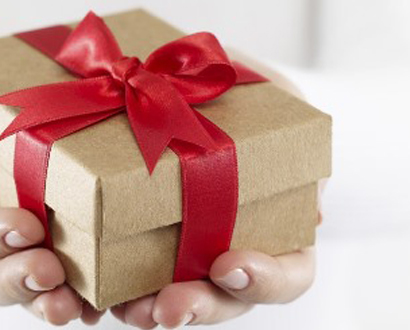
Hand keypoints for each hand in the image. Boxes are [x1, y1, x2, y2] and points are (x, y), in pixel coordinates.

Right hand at [0, 79, 104, 325]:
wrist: (10, 96)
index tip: (24, 226)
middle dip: (14, 279)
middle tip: (49, 270)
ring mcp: (7, 258)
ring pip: (19, 293)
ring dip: (43, 301)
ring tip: (71, 303)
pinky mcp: (47, 258)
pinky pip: (56, 290)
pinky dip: (78, 300)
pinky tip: (96, 303)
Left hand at [110, 56, 324, 328]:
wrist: (180, 73)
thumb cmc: (244, 91)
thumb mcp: (280, 100)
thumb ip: (296, 140)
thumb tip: (314, 207)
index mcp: (279, 227)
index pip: (289, 275)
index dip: (266, 281)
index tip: (231, 267)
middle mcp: (231, 249)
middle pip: (226, 299)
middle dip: (200, 307)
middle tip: (171, 307)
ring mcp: (183, 252)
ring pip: (173, 299)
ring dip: (150, 310)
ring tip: (130, 310)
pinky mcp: (133, 242)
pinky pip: (123, 279)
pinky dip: (108, 291)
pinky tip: (94, 296)